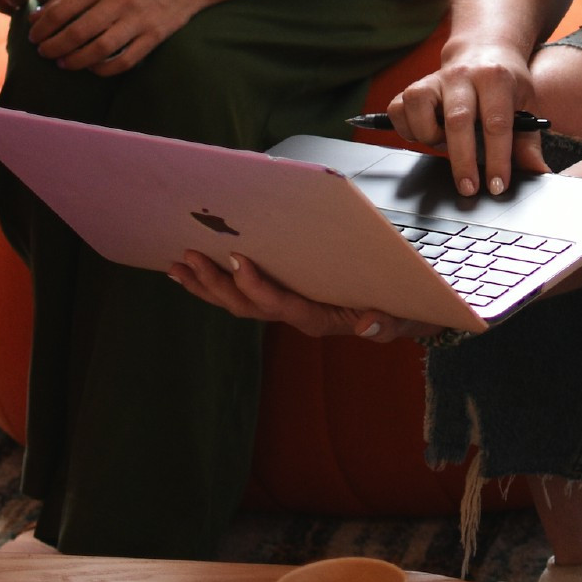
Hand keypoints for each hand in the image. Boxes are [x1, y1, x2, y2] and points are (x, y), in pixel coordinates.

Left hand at [27, 0, 203, 75]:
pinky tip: (92, 67)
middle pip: (75, 32)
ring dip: (75, 61)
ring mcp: (137, 20)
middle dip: (53, 47)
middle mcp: (118, 0)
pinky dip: (104, 69)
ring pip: (98, 50)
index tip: (34, 37)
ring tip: (63, 63)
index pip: (61, 10)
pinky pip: (124, 61)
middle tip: (44, 53)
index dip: (42, 28)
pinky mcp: (154, 36)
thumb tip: (38, 16)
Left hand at [168, 250, 438, 342]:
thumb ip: (387, 322)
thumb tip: (368, 325)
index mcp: (320, 318)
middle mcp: (296, 316)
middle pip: (248, 307)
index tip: (237, 259)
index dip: (257, 286)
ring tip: (179, 265)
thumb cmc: (399, 308)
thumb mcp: (402, 316)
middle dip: (217, 284)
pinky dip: (212, 285)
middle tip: (191, 257)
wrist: (399, 312)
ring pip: (237, 304)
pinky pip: (239, 296)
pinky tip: (189, 273)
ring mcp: (283, 310)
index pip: (283, 305)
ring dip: (206, 285)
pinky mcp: (277, 300)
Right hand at [386, 40, 549, 195]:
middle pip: (457, 120)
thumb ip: (528, 141)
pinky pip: (397, 108)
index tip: (497, 186)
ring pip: (418, 107)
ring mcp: (434, 78)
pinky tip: (424, 133)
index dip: (497, 159)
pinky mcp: (414, 85)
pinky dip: (406, 127)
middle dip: (462, 160)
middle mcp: (461, 75)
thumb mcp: (527, 105)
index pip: (496, 123)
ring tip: (444, 144)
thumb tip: (537, 172)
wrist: (484, 50)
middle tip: (469, 188)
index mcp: (494, 78)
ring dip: (429, 136)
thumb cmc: (505, 83)